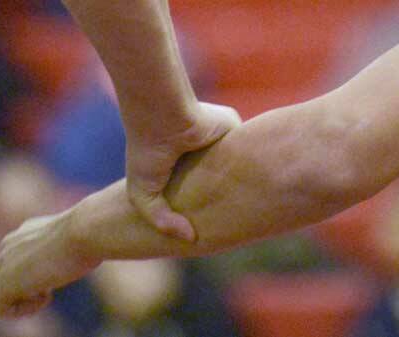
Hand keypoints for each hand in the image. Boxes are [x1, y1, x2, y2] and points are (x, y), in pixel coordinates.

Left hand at [0, 213, 98, 317]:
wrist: (87, 230)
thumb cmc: (91, 233)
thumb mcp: (79, 238)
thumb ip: (67, 246)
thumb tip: (85, 255)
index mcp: (24, 232)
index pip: (15, 259)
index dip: (34, 272)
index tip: (57, 271)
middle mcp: (8, 245)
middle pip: (2, 276)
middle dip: (26, 286)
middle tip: (53, 285)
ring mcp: (3, 264)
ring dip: (24, 298)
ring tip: (49, 292)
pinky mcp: (5, 284)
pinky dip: (22, 309)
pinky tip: (47, 295)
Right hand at [126, 102, 241, 240]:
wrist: (162, 117)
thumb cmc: (147, 152)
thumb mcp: (142, 195)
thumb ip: (163, 220)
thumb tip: (191, 238)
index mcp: (180, 163)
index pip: (199, 187)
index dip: (206, 205)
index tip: (212, 224)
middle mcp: (200, 150)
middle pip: (222, 175)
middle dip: (228, 193)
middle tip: (236, 217)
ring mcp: (217, 137)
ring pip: (238, 159)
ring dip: (242, 176)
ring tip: (248, 200)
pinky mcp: (231, 124)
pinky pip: (248, 142)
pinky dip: (251, 158)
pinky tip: (256, 179)